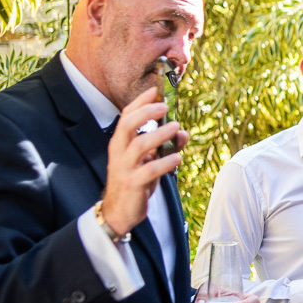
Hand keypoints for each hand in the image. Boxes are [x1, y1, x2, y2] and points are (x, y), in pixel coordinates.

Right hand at [100, 87, 189, 236]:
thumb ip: (166, 145)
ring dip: (159, 135)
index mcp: (121, 142)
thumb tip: (183, 132)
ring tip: (176, 128)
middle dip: (146, 112)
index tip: (155, 91)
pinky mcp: (132, 184)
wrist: (119, 211)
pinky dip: (165, 162)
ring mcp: (124, 168)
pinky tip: (178, 158)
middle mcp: (119, 152)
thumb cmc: (135, 180)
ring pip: (139, 145)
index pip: (127, 116)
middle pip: (128, 124)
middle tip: (164, 107)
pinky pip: (149, 170)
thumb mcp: (151, 160)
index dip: (140, 102)